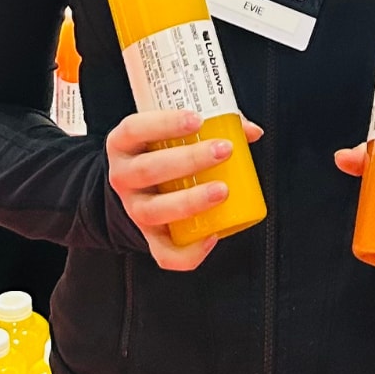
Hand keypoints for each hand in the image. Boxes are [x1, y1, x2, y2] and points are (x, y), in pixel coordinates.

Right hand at [107, 109, 262, 271]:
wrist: (138, 188)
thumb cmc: (160, 152)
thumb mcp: (171, 132)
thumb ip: (212, 125)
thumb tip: (252, 132)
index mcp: (124, 145)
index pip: (135, 129)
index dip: (164, 124)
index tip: (198, 120)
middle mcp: (123, 177)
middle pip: (148, 169)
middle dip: (189, 159)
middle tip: (223, 150)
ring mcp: (133, 209)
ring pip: (155, 211)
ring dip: (191, 201)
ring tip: (222, 190)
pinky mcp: (149, 237)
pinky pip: (164, 253)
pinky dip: (189, 251)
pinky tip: (212, 236)